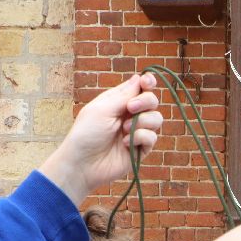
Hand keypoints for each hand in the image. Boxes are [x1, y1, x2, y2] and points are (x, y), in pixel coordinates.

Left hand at [39, 73, 163, 203]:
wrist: (83, 163)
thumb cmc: (87, 133)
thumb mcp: (103, 108)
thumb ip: (124, 94)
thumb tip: (139, 77)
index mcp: (119, 102)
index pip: (140, 88)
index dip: (148, 82)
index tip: (147, 82)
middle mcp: (130, 115)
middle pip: (152, 101)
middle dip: (145, 102)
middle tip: (131, 108)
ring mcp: (137, 132)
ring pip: (156, 119)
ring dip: (143, 121)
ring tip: (124, 130)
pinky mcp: (141, 149)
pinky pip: (152, 137)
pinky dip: (140, 138)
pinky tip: (125, 144)